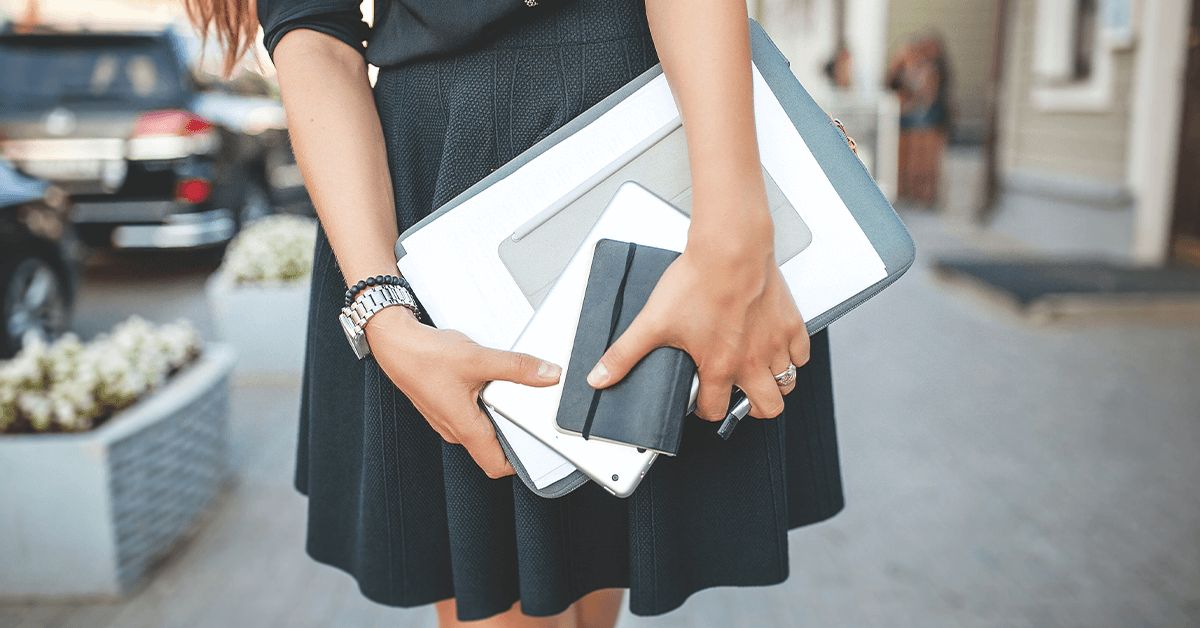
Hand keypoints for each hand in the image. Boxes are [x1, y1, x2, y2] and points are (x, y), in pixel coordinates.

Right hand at [364, 306, 561, 477]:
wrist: (394, 342)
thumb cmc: (425, 356)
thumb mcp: (479, 359)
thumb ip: (517, 368)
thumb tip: (548, 375)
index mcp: (464, 428)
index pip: (497, 466)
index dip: (522, 465)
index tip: (541, 451)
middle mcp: (455, 429)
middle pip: (493, 447)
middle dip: (516, 434)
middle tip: (533, 415)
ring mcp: (448, 418)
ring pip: (483, 428)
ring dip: (500, 416)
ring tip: (512, 392)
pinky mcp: (445, 404)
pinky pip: (472, 414)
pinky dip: (486, 403)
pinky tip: (490, 380)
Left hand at [586, 220, 808, 420]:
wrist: (729, 247)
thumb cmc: (698, 280)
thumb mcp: (652, 322)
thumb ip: (624, 354)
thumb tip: (600, 377)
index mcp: (719, 367)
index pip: (716, 410)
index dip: (705, 410)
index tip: (702, 400)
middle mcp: (751, 361)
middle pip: (766, 409)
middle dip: (752, 408)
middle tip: (738, 395)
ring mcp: (775, 343)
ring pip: (787, 384)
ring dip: (773, 384)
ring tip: (756, 374)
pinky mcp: (790, 323)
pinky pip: (802, 354)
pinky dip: (793, 357)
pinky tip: (776, 348)